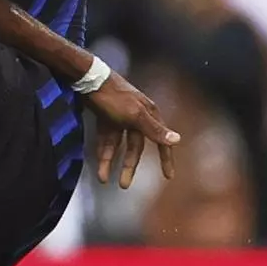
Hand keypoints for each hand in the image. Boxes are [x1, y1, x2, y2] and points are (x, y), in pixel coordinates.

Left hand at [83, 70, 179, 188]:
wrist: (88, 78)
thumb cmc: (114, 96)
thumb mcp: (135, 115)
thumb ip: (154, 130)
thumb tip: (178, 140)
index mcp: (148, 115)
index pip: (161, 141)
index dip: (165, 158)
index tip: (168, 176)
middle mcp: (136, 117)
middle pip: (134, 147)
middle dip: (129, 166)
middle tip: (124, 186)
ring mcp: (120, 118)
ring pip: (117, 145)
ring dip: (111, 162)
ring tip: (104, 180)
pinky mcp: (105, 117)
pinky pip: (106, 139)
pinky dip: (102, 152)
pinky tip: (98, 166)